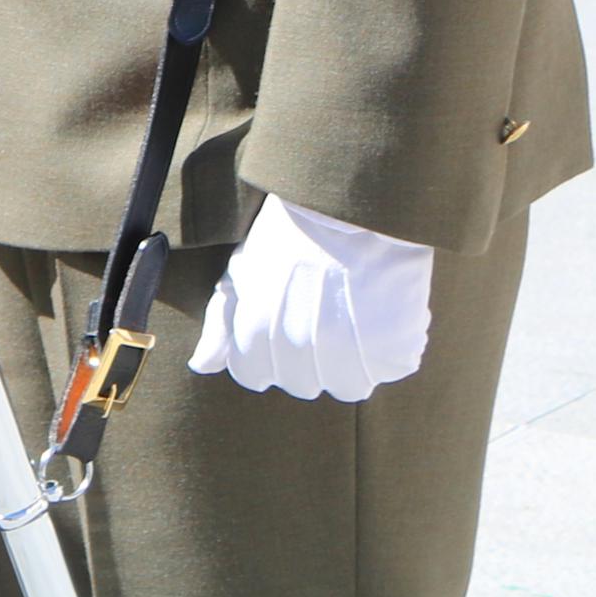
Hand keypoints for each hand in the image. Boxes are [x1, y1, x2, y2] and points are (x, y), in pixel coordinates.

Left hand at [190, 196, 433, 400]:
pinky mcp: (393, 350)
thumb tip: (202, 365)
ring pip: (346, 386)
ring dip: (350, 360)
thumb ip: (220, 325)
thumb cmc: (289, 238)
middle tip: (318, 314)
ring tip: (352, 316)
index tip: (280, 324)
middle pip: (300, 385)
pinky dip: (389, 349)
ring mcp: (347, 354)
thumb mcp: (241, 272)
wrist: (350, 209)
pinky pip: (388, 370)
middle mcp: (298, 350)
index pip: (252, 376)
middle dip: (306, 358)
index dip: (264, 353)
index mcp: (254, 334)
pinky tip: (380, 312)